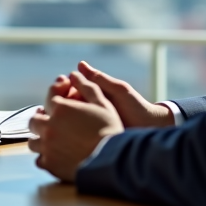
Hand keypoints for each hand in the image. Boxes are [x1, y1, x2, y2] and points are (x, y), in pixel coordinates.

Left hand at [28, 71, 122, 182]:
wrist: (113, 161)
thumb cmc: (110, 129)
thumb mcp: (102, 103)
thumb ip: (87, 86)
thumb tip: (74, 73)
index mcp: (61, 108)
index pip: (50, 96)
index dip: (58, 93)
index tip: (64, 97)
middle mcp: (49, 126)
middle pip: (35, 120)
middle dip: (43, 118)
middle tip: (53, 120)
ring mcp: (47, 146)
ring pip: (33, 141)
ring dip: (41, 139)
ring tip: (53, 139)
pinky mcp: (50, 165)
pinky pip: (40, 160)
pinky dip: (46, 157)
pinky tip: (56, 156)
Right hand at [56, 61, 174, 128]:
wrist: (150, 129)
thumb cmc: (136, 106)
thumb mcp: (118, 90)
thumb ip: (99, 79)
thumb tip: (79, 64)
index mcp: (91, 98)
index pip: (68, 92)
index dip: (61, 89)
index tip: (59, 84)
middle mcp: (87, 112)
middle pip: (63, 108)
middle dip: (57, 105)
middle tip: (55, 104)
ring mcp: (87, 128)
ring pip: (65, 124)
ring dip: (58, 121)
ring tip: (57, 118)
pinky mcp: (89, 141)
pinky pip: (74, 138)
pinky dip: (66, 136)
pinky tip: (63, 134)